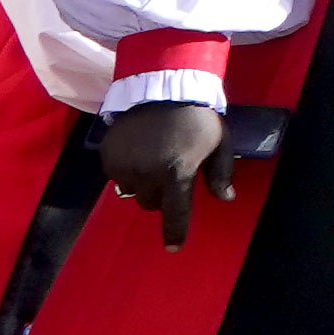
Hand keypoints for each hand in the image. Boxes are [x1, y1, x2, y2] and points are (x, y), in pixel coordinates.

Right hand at [102, 98, 225, 235]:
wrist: (161, 86)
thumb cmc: (197, 116)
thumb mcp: (219, 142)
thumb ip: (221, 172)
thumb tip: (226, 198)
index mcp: (177, 173)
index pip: (175, 213)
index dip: (175, 232)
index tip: (174, 248)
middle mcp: (146, 174)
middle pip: (151, 203)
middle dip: (161, 196)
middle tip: (169, 176)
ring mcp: (123, 165)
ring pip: (131, 191)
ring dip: (142, 184)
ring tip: (153, 160)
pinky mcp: (107, 156)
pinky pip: (116, 175)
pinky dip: (127, 170)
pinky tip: (138, 151)